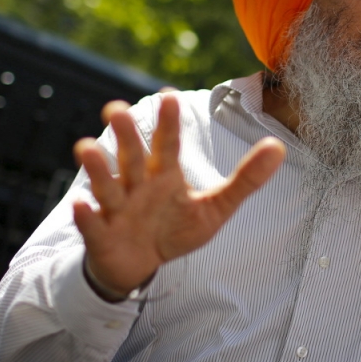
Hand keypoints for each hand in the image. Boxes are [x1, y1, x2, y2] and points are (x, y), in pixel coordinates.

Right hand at [72, 94, 285, 297]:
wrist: (139, 266)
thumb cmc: (174, 229)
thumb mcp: (215, 207)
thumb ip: (245, 179)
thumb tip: (279, 147)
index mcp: (165, 176)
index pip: (168, 145)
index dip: (168, 123)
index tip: (168, 95)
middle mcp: (138, 186)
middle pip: (132, 158)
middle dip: (126, 136)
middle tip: (116, 109)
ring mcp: (117, 210)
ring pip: (107, 186)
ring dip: (98, 169)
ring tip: (86, 148)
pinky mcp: (102, 236)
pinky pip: (92, 226)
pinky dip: (86, 216)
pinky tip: (80, 204)